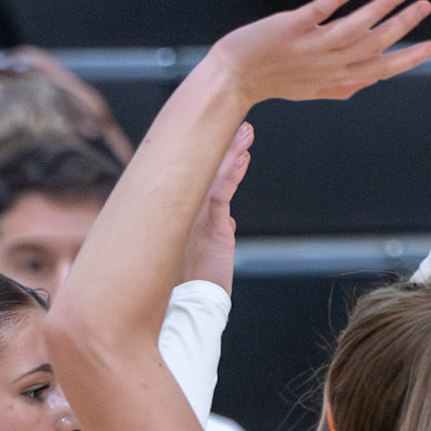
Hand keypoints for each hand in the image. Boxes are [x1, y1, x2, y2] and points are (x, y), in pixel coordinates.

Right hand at [179, 123, 252, 293]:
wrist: (191, 309)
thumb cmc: (195, 286)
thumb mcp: (206, 254)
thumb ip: (216, 233)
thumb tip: (229, 223)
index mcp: (184, 215)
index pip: (199, 179)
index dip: (212, 156)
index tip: (224, 134)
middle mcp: (186, 212)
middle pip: (203, 170)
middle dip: (221, 144)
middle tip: (238, 121)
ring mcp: (196, 218)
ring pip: (212, 176)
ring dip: (230, 152)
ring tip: (246, 131)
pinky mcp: (211, 228)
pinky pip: (221, 194)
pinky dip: (231, 174)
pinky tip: (243, 158)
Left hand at [212, 0, 430, 109]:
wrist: (234, 78)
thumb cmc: (273, 80)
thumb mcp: (312, 91)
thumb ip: (343, 85)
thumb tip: (371, 82)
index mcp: (335, 81)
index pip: (380, 70)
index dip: (408, 59)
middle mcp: (327, 66)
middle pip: (373, 48)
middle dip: (403, 28)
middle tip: (426, 7)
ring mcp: (310, 48)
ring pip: (352, 30)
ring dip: (378, 11)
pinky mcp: (290, 29)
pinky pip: (319, 12)